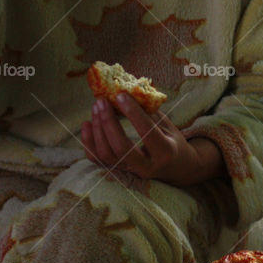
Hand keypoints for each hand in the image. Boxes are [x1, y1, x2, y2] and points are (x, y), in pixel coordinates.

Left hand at [81, 94, 226, 186]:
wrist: (176, 167)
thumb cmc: (171, 140)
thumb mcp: (167, 125)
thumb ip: (149, 111)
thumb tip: (127, 89)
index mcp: (165, 151)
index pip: (147, 132)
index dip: (132, 113)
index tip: (120, 95)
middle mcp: (147, 166)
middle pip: (121, 148)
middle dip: (108, 122)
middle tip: (102, 101)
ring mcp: (131, 172)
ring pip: (106, 155)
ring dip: (97, 130)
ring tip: (96, 108)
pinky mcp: (119, 172)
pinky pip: (98, 160)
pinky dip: (89, 142)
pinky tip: (87, 124)